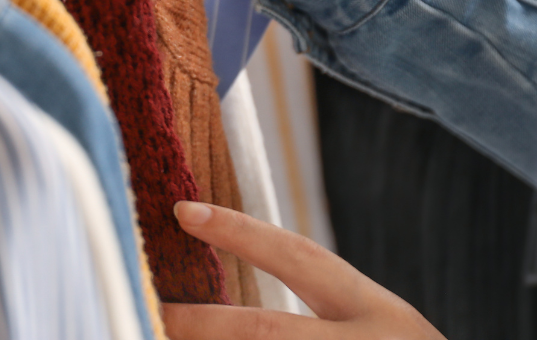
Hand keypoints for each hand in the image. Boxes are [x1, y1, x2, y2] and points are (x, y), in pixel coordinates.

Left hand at [164, 202, 445, 338]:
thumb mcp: (378, 329)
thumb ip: (317, 318)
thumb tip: (226, 318)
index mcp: (374, 311)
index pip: (296, 257)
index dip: (238, 231)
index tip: (183, 211)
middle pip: (266, 333)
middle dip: (205, 325)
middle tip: (158, 313)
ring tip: (169, 338)